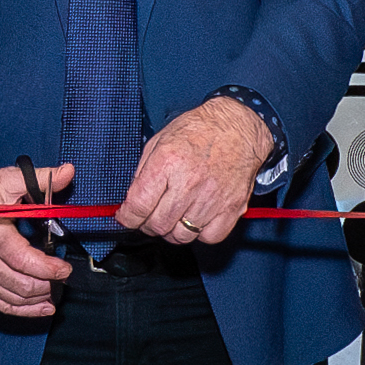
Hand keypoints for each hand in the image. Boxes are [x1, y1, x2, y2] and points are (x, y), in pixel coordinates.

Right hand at [0, 159, 77, 319]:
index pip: (24, 262)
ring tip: (56, 292)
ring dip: (38, 299)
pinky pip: (0, 305)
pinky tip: (42, 308)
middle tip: (63, 277)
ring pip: (13, 298)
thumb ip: (40, 179)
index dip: (48, 269)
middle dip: (48, 285)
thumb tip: (68, 172)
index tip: (65, 268)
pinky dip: (23, 311)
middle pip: (21, 285)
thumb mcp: (7, 180)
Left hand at [115, 96, 276, 246]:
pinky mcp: (232, 208)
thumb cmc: (199, 131)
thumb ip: (142, 172)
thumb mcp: (160, 140)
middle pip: (158, 225)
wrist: (238, 127)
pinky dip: (200, 233)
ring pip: (182, 236)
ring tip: (174, 216)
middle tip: (150, 215)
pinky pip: (209, 237)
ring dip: (173, 231)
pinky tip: (197, 218)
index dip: (127, 218)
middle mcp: (190, 182)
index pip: (139, 205)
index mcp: (168, 162)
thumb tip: (130, 202)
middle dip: (148, 225)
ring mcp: (213, 197)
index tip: (126, 218)